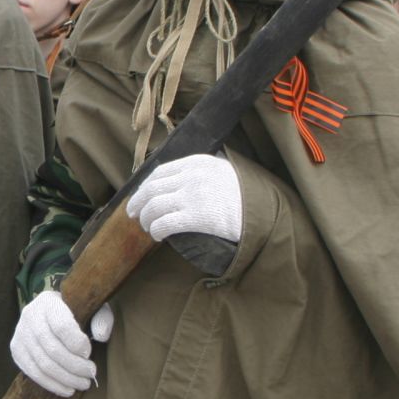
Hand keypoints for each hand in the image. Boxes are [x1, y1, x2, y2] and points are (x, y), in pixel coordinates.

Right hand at [10, 290, 114, 397]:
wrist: (49, 312)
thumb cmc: (75, 311)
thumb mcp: (91, 308)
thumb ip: (101, 319)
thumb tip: (101, 336)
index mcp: (49, 302)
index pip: (62, 326)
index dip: (77, 344)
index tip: (89, 353)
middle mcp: (29, 316)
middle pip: (52, 349)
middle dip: (75, 366)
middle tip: (91, 373)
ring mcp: (20, 334)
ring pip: (43, 364)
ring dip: (66, 379)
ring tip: (83, 384)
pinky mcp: (16, 349)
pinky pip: (33, 372)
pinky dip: (52, 384)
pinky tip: (67, 389)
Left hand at [125, 154, 243, 244]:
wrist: (265, 212)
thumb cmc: (246, 195)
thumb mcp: (225, 170)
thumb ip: (204, 169)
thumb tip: (181, 176)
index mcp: (197, 162)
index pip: (161, 171)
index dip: (145, 185)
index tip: (140, 195)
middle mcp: (192, 176)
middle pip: (152, 188)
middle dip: (138, 202)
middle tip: (133, 213)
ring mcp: (192, 196)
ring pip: (154, 206)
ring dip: (145, 218)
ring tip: (147, 227)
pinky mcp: (195, 217)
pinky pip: (164, 223)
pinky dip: (156, 230)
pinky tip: (157, 235)